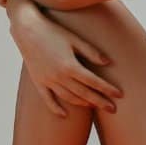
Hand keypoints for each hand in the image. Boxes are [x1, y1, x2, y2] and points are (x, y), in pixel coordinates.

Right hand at [7, 0, 123, 116]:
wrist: (26, 29)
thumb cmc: (53, 31)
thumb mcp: (74, 39)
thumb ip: (91, 52)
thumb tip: (108, 62)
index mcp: (70, 66)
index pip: (94, 82)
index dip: (107, 89)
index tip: (119, 95)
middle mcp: (59, 76)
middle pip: (84, 93)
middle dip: (100, 101)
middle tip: (113, 109)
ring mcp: (48, 80)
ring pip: (69, 98)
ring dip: (83, 103)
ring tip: (95, 106)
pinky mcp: (38, 81)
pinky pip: (48, 99)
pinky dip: (56, 108)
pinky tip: (64, 115)